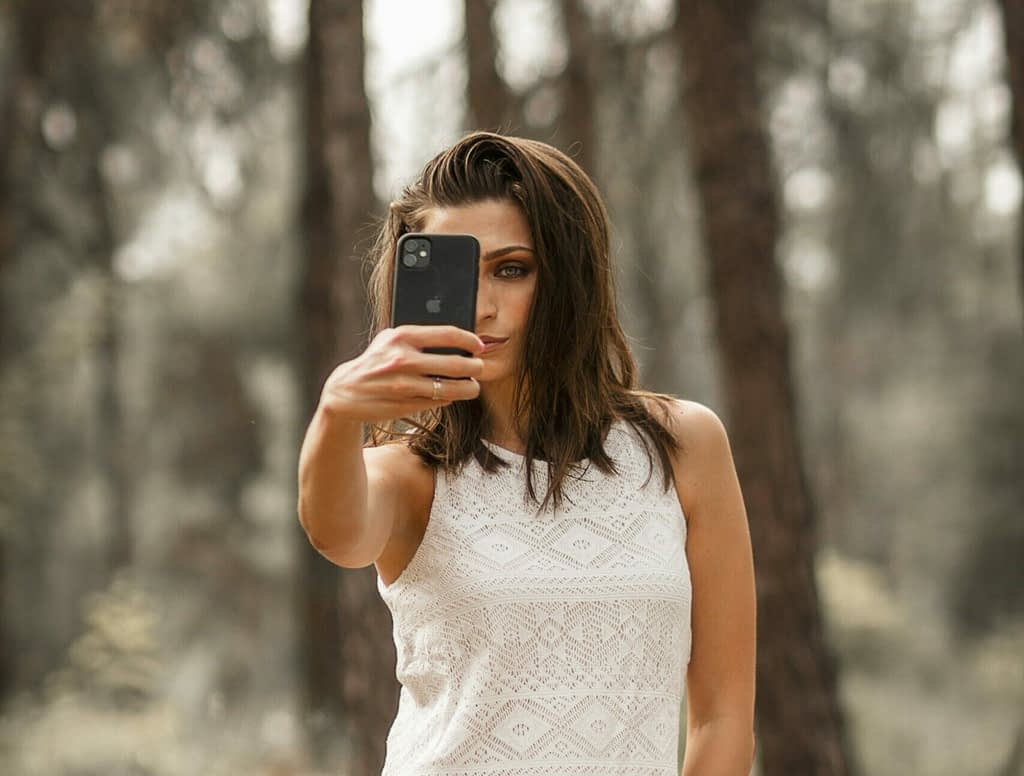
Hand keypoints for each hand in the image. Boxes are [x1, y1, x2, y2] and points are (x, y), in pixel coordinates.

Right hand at [318, 325, 484, 423]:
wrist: (345, 390)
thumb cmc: (376, 361)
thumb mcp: (391, 340)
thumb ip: (419, 338)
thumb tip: (458, 340)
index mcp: (401, 337)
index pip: (448, 334)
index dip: (470, 341)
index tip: (479, 347)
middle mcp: (403, 360)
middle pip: (456, 364)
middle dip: (475, 368)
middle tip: (480, 369)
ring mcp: (403, 385)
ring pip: (450, 388)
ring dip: (468, 388)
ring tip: (472, 387)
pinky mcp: (403, 405)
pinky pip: (437, 402)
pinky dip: (448, 398)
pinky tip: (449, 395)